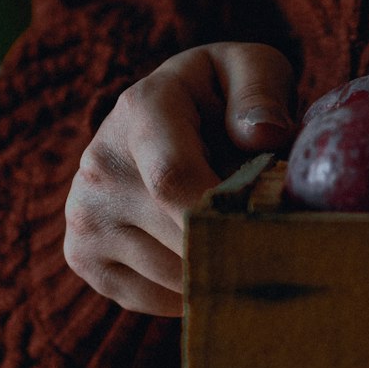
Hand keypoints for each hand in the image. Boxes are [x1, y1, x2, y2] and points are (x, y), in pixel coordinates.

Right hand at [64, 42, 295, 315]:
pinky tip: (211, 257)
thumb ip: (261, 91)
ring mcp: (84, 214)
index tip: (276, 226)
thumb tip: (264, 136)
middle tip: (285, 244)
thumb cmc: (223, 96)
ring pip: (171, 275)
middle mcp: (99, 163)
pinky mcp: (83, 256)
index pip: (174, 180)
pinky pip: (154, 299)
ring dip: (221, 270)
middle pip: (178, 235)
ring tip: (247, 242)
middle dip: (241, 245)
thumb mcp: (250, 68)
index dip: (227, 215)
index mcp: (141, 110)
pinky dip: (193, 292)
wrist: (164, 118)